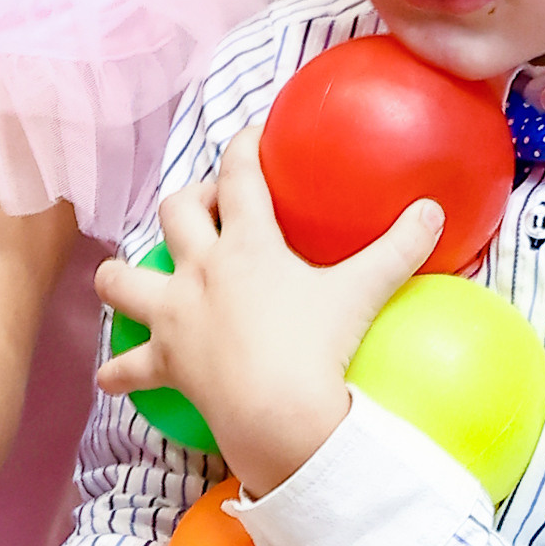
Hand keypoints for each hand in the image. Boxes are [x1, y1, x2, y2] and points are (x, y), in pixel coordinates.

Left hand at [95, 127, 442, 495]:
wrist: (278, 410)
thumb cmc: (319, 346)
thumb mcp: (364, 291)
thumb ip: (400, 248)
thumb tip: (435, 211)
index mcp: (248, 244)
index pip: (240, 176)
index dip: (243, 148)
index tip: (248, 135)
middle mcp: (201, 269)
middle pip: (175, 212)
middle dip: (188, 201)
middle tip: (206, 209)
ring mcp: (175, 315)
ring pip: (122, 280)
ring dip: (119, 276)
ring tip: (125, 278)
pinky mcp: (165, 362)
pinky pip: (128, 369)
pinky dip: (118, 373)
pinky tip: (110, 377)